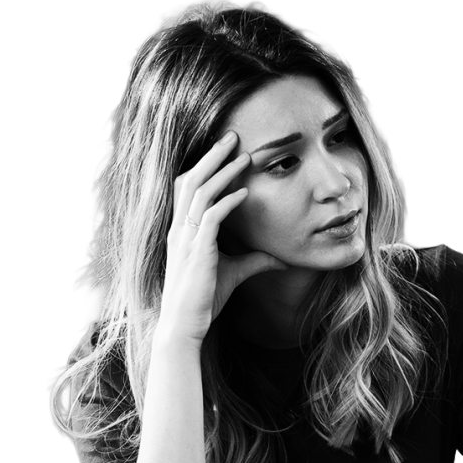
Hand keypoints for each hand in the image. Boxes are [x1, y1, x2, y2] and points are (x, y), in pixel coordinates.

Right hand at [160, 132, 286, 342]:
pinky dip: (228, 202)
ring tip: (244, 156)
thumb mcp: (233, 274)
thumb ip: (255, 260)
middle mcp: (179, 230)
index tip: (226, 150)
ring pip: (200, 193)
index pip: (187, 187)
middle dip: (212, 156)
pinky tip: (245, 193)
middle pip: (191, 180)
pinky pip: (210, 217)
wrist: (186, 326)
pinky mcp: (196, 252)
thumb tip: (282, 258)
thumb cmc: (203, 301)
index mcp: (181, 231)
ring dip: (223, 172)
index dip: (205, 166)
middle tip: (233, 136)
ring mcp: (185, 239)